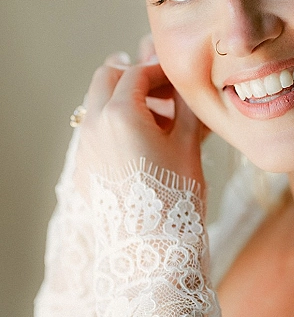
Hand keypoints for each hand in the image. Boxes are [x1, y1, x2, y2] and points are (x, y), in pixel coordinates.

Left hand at [74, 49, 204, 196]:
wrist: (152, 244)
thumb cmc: (174, 195)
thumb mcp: (188, 144)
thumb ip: (186, 108)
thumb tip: (185, 91)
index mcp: (121, 113)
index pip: (138, 74)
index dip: (160, 72)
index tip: (177, 81)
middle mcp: (94, 124)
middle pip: (106, 79)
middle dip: (132, 79)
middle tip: (160, 92)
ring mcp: (84, 148)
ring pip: (95, 106)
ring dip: (121, 102)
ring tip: (153, 122)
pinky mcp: (82, 169)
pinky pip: (93, 135)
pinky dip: (113, 128)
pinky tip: (139, 148)